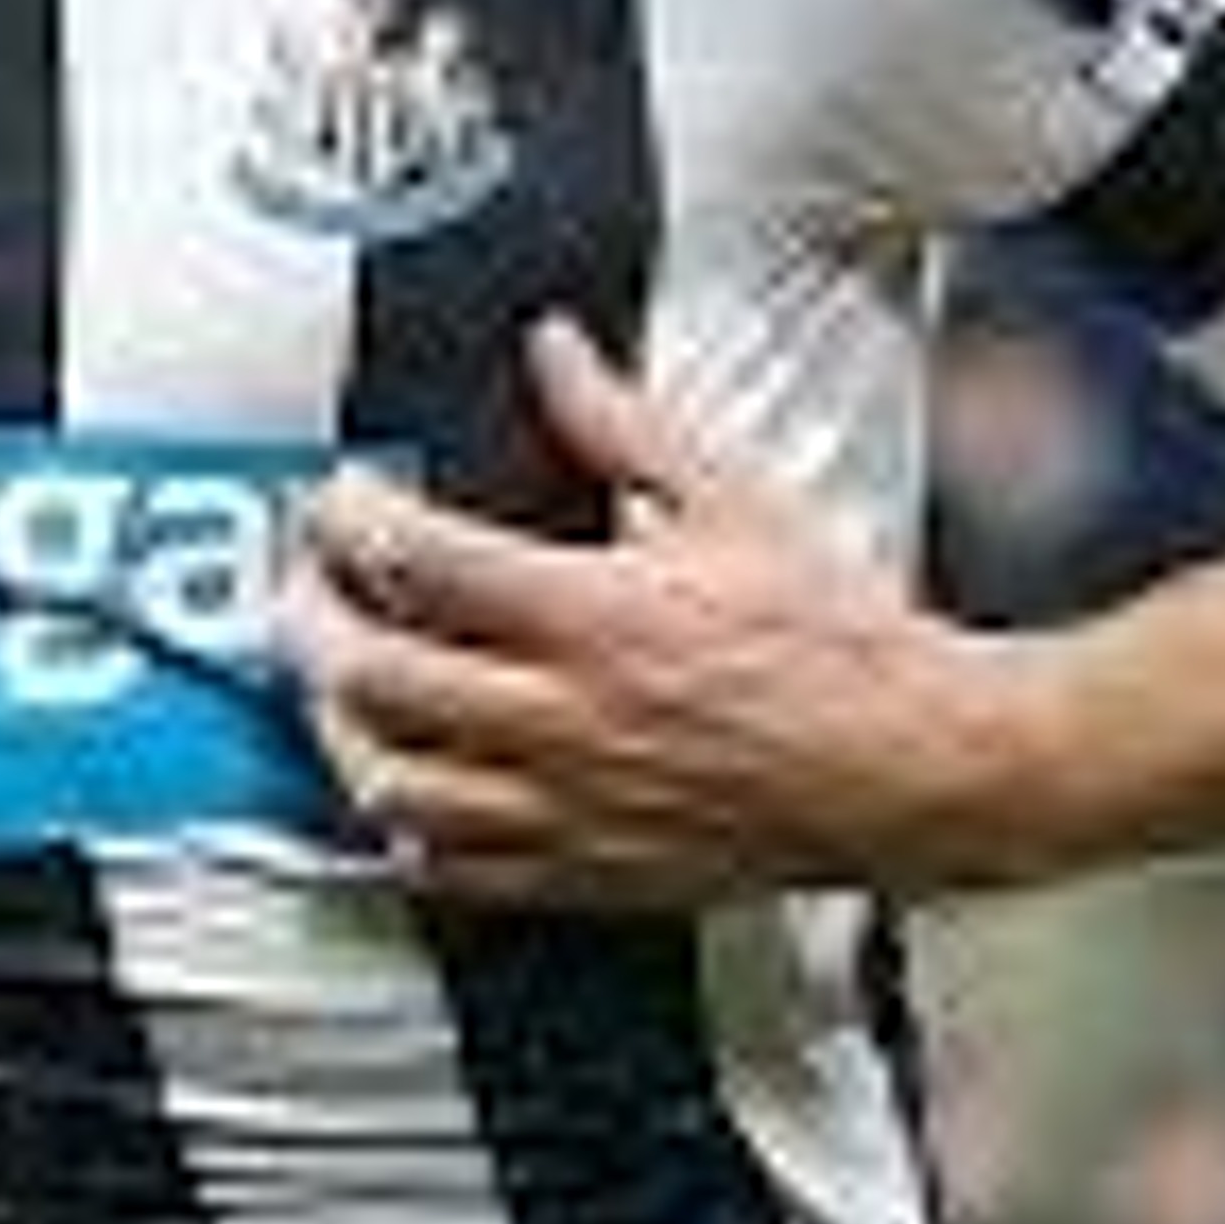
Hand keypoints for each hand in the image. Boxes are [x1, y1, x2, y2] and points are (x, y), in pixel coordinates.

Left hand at [280, 316, 1040, 908]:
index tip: (337, 496)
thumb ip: (619, 421)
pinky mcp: (595, 874)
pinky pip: (463, 875)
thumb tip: (553, 348)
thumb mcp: (730, 498)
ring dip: (343, 732)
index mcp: (597, 616)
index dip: (351, 520)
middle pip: (380, 680)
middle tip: (306, 586)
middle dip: (313, 623)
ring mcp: (574, 807)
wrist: (918, 764)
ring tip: (338, 687)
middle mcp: (570, 718)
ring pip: (399, 789)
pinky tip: (409, 790)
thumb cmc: (837, 640)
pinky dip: (410, 834)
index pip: (421, 562)